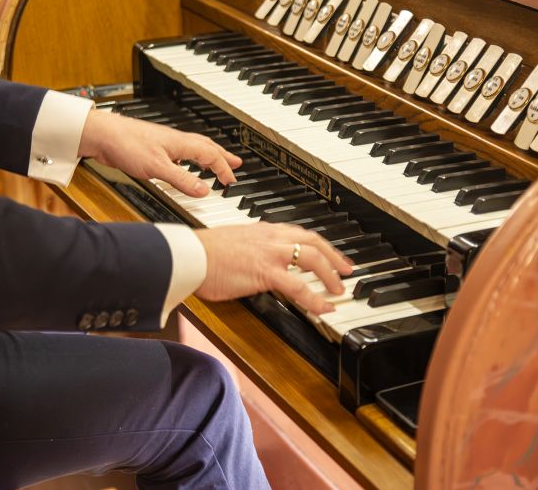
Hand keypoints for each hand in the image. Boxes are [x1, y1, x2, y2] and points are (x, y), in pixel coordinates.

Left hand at [79, 109, 241, 196]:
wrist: (103, 135)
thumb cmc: (127, 144)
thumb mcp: (158, 168)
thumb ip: (182, 180)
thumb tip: (204, 190)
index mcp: (182, 143)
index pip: (211, 155)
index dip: (223, 169)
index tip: (231, 181)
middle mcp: (176, 141)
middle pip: (207, 147)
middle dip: (223, 157)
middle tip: (236, 164)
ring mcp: (166, 144)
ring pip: (195, 148)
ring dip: (209, 157)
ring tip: (216, 164)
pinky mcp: (155, 149)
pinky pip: (182, 153)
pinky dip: (191, 159)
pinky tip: (185, 164)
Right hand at [194, 223, 353, 313]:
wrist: (190, 255)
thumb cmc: (202, 253)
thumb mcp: (231, 244)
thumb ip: (248, 250)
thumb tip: (252, 261)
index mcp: (263, 230)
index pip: (299, 233)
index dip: (319, 244)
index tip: (328, 253)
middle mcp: (271, 237)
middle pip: (314, 242)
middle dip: (334, 257)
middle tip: (347, 270)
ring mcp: (271, 254)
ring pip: (313, 259)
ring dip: (330, 275)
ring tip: (339, 290)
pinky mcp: (266, 272)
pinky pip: (299, 287)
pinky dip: (316, 298)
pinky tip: (325, 308)